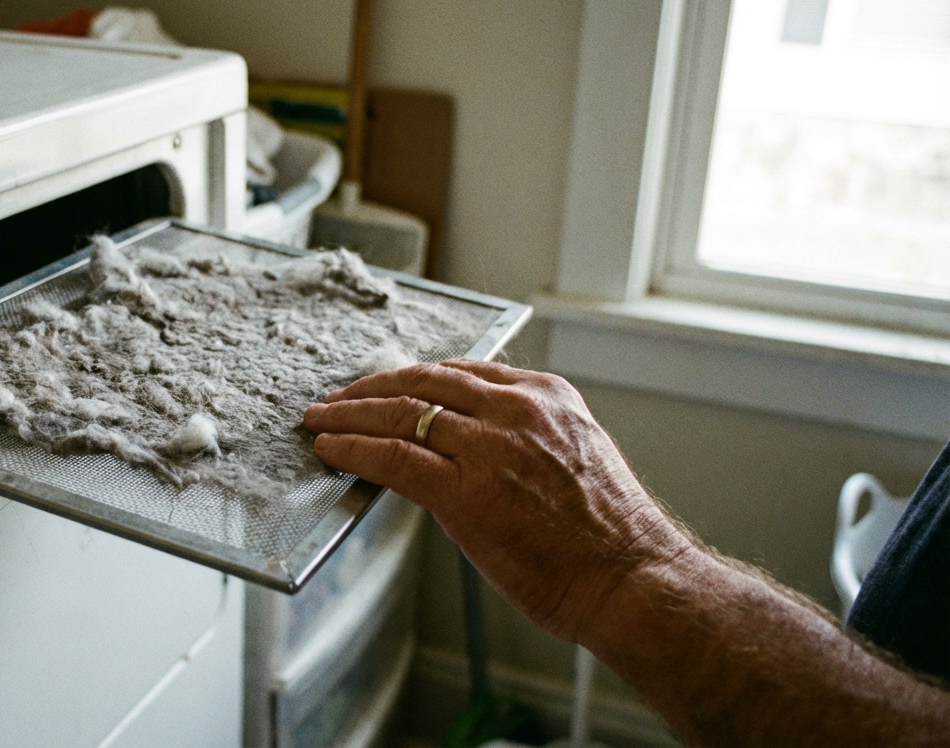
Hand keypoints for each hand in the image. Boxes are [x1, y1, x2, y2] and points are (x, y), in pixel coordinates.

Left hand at [302, 360, 694, 641]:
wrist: (633, 581)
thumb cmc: (608, 538)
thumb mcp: (574, 459)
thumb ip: (523, 440)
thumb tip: (466, 447)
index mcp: (547, 396)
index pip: (460, 372)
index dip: (410, 378)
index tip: (383, 386)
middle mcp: (517, 411)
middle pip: (422, 383)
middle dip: (370, 389)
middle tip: (336, 398)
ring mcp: (490, 448)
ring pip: (399, 414)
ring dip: (349, 415)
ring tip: (319, 420)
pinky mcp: (466, 492)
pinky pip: (392, 458)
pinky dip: (353, 449)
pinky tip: (331, 450)